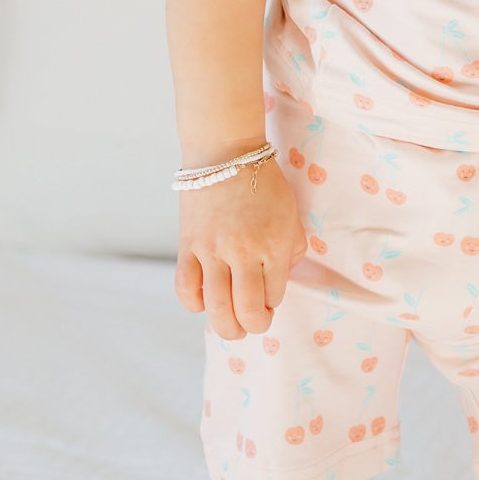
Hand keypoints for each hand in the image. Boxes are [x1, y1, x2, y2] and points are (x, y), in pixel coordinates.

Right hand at [173, 152, 308, 341]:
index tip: (269, 298)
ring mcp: (213, 250)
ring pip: (216, 308)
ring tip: (231, 326)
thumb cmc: (262, 182)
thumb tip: (281, 278)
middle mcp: (244, 251)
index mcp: (274, 244)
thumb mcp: (290, 213)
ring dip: (226, 326)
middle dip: (253, 326)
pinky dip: (194, 304)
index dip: (272, 304)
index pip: (274, 295)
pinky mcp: (188, 246)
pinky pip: (186, 289)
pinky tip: (203, 302)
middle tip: (253, 322)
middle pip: (247, 311)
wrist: (225, 153)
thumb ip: (292, 248)